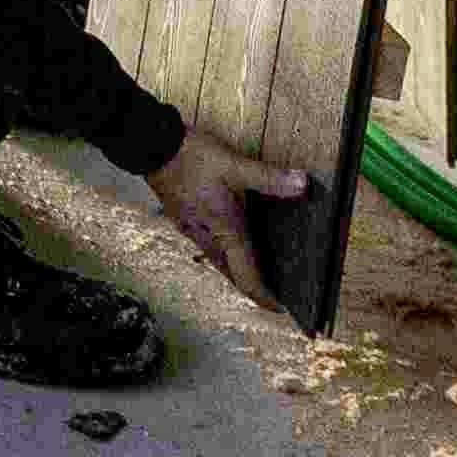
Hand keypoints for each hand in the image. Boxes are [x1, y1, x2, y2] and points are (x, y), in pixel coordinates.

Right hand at [142, 126, 319, 293]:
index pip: (246, 278)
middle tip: (275, 291)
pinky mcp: (185, 220)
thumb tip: (303, 184)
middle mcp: (208, 237)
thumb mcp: (235, 165)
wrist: (152, 148)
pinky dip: (226, 253)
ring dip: (238, 270)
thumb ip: (269, 177)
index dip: (264, 297)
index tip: (281, 308)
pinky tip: (233, 238)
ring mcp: (193, 230)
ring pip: (219, 262)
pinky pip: (210, 247)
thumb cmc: (191, 158)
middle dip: (253, 287)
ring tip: (258, 268)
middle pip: (232, 276)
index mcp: (224, 231)